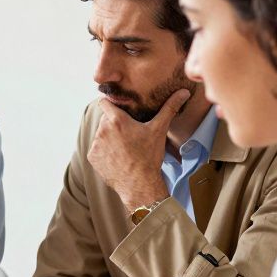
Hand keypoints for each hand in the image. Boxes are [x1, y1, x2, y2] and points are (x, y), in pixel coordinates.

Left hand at [87, 89, 189, 210]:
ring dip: (109, 137)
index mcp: (116, 120)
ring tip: (125, 147)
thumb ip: (169, 108)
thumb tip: (183, 92)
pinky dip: (105, 151)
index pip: (104, 102)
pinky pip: (97, 149)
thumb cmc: (149, 156)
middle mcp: (102, 130)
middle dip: (114, 123)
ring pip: (101, 134)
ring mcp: (95, 144)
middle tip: (129, 133)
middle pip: (105, 119)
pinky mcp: (92, 157)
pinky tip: (118, 157)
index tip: (119, 109)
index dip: (112, 104)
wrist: (139, 184)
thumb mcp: (159, 130)